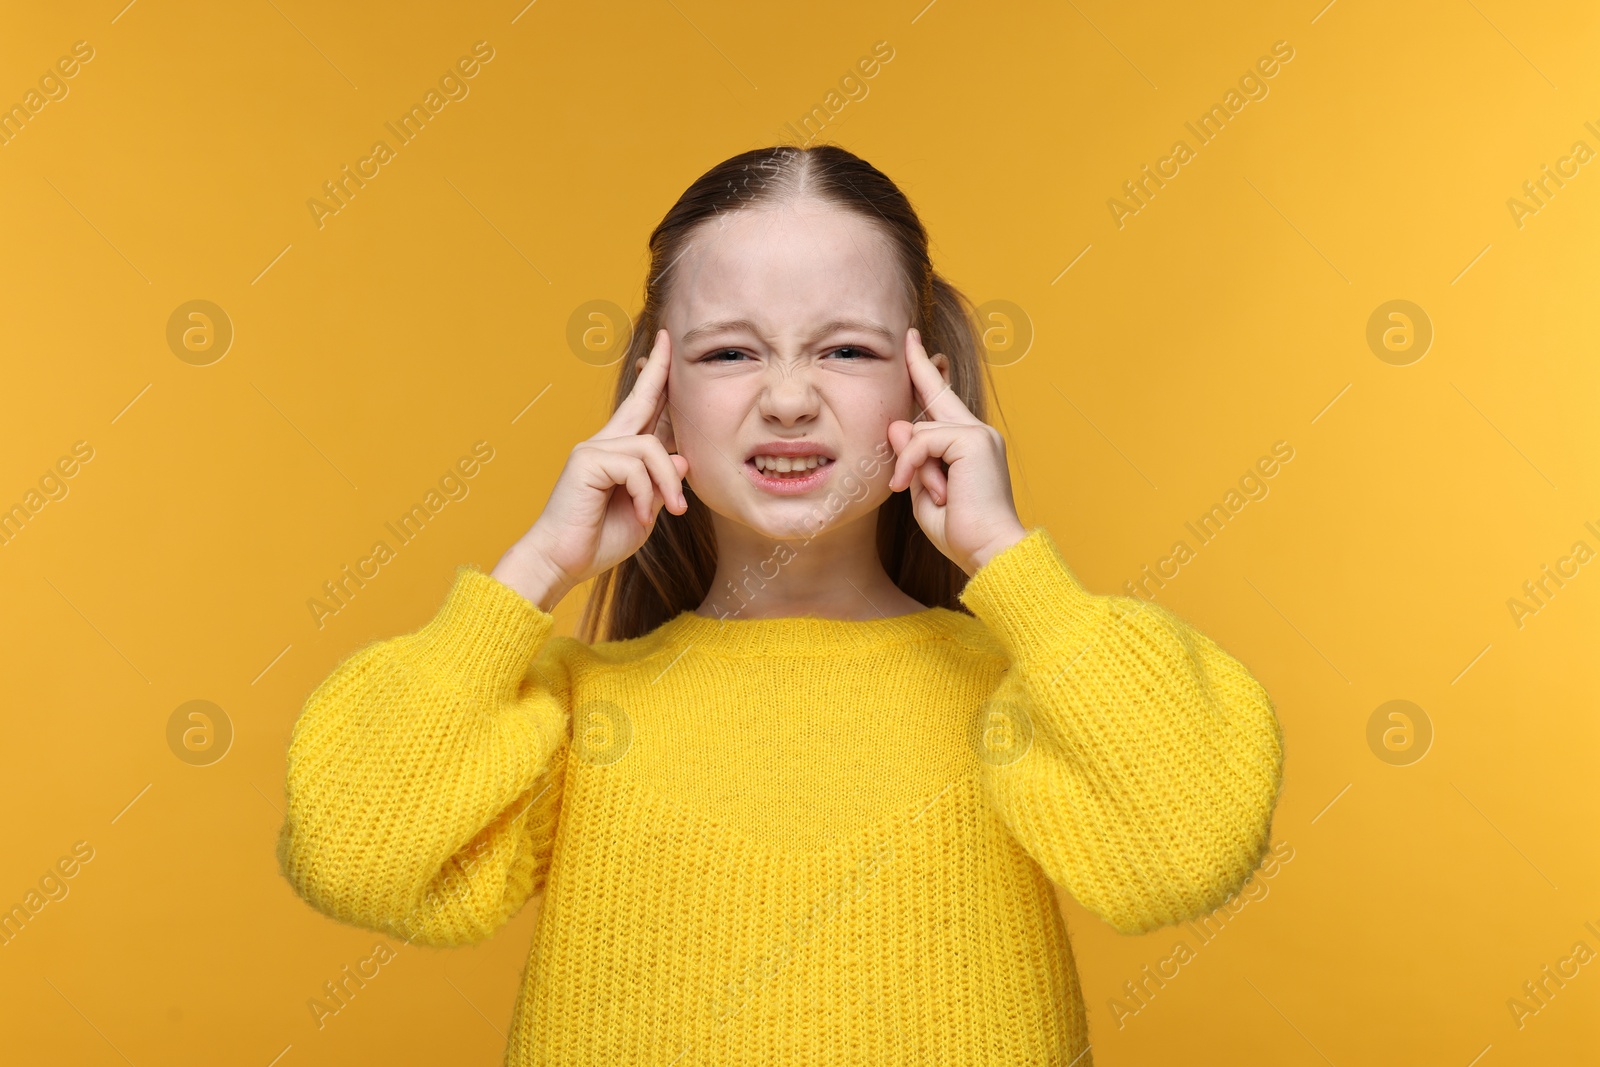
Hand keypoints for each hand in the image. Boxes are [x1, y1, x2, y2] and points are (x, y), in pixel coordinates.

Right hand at [505, 328, 689, 601]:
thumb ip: (663, 484)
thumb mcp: (646, 510)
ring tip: (671, 512)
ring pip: (652, 447)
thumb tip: (682, 458)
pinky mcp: (587, 460)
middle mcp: (605, 444)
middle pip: (641, 399)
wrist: (562, 562)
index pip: (643, 410)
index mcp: (618, 455)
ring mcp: (593, 448)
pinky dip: (648, 493)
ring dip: (667, 483)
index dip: (656, 380)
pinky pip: (636, 466)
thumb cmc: (599, 540)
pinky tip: (644, 515)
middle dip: (658, 369)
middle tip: (668, 338)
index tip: (664, 347)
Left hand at [886, 327, 1026, 576]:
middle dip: (918, 365)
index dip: (929, 378)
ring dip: (909, 464)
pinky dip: (910, 464)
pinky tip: (907, 485)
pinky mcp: (973, 440)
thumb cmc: (961, 532)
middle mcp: (978, 434)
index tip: (923, 352)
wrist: (989, 551)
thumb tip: (897, 424)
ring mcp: (978, 434)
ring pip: (920, 430)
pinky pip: (922, 440)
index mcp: (970, 447)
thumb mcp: (923, 492)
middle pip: (938, 393)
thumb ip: (911, 460)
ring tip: (917, 492)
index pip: (943, 406)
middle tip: (908, 335)